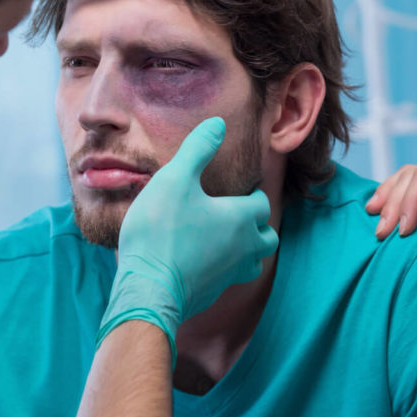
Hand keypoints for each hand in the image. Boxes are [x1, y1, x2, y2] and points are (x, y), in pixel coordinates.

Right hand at [97, 118, 278, 356]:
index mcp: (240, 218)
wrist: (148, 287)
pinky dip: (226, 267)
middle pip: (268, 236)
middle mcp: (244, 248)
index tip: (240, 188)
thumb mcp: (175, 178)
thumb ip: (198, 149)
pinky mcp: (213, 292)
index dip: (253, 193)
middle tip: (238, 212)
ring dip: (248, 248)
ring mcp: (230, 274)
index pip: (262, 203)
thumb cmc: (161, 230)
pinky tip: (204, 259)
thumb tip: (218, 123)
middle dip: (258, 223)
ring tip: (228, 237)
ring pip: (254, 261)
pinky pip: (231, 278)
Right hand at [365, 153, 416, 270]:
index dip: (408, 201)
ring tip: (371, 217)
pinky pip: (411, 193)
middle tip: (381, 232)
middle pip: (412, 177)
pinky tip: (382, 212)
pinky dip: (394, 201)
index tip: (401, 231)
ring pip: (407, 181)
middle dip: (392, 202)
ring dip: (388, 198)